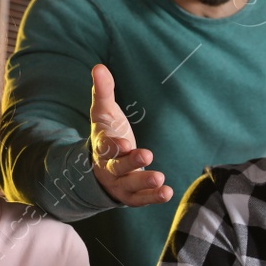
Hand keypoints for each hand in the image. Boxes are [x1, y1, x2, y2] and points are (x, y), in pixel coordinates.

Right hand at [90, 64, 172, 206]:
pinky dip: (152, 197)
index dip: (113, 146)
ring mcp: (119, 183)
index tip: (123, 143)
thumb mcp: (103, 112)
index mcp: (101, 147)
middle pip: (117, 167)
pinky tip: (167, 192)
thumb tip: (98, 66)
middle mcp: (108, 168)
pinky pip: (140, 199)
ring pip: (129, 186)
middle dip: (131, 162)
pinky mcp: (131, 195)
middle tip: (147, 155)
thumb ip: (102, 91)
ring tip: (161, 179)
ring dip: (144, 183)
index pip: (105, 147)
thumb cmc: (106, 133)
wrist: (99, 165)